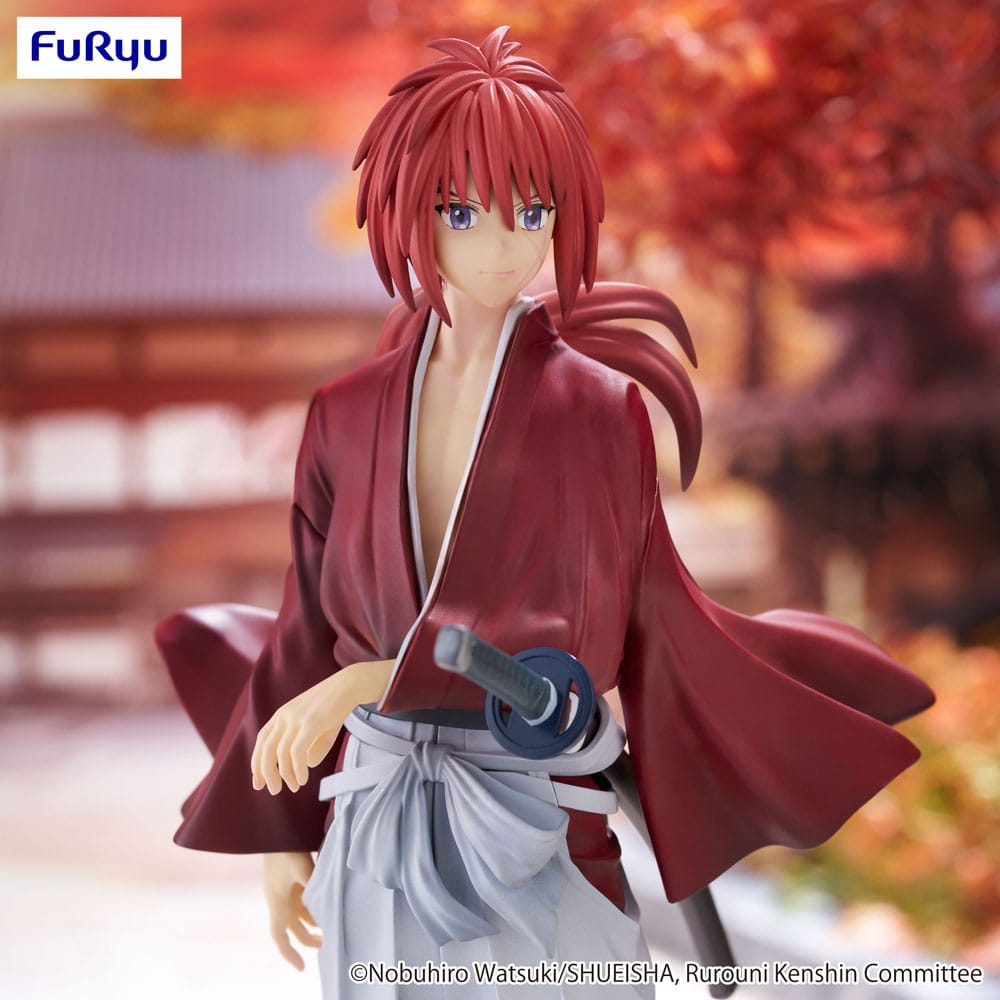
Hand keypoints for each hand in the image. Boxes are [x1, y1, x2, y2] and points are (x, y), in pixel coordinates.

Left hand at [251, 659, 393, 793]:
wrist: (350, 684)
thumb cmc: (334, 706)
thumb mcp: (318, 727)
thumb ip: (311, 746)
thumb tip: (305, 765)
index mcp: (282, 715)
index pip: (262, 741)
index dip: (257, 763)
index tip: (258, 783)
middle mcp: (285, 716)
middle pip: (266, 749)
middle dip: (267, 773)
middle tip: (273, 790)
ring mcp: (297, 718)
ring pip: (280, 753)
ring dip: (285, 774)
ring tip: (294, 786)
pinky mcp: (311, 722)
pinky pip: (297, 751)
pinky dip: (297, 768)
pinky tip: (303, 778)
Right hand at [263, 851, 319, 969]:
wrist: (274, 823)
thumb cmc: (286, 845)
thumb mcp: (302, 866)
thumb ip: (313, 886)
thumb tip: (324, 906)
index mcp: (276, 900)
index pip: (280, 935)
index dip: (289, 953)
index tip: (302, 968)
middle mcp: (277, 897)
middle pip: (290, 927)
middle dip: (306, 939)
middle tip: (325, 945)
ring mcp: (281, 887)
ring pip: (295, 914)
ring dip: (310, 922)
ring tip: (327, 927)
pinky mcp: (287, 877)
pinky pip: (298, 899)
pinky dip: (309, 907)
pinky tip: (322, 905)